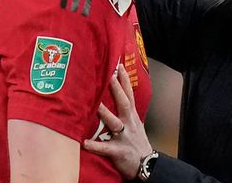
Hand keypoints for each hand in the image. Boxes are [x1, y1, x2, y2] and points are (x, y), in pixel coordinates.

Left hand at [84, 64, 152, 179]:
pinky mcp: (119, 151)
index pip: (129, 94)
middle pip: (124, 103)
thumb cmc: (136, 143)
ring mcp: (124, 137)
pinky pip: (106, 148)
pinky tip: (85, 142)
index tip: (119, 65)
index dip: (125, 80)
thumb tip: (117, 97)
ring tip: (94, 105)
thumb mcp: (135, 124)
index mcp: (132, 117)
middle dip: (117, 89)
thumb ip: (125, 111)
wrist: (147, 165)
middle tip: (109, 75)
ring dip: (104, 113)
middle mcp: (129, 124)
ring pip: (114, 123)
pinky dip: (96, 145)